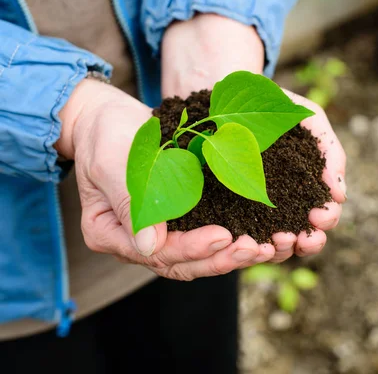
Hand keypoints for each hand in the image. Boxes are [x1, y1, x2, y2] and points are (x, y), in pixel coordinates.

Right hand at [55, 79, 271, 280]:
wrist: (111, 119)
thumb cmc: (107, 135)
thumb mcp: (112, 162)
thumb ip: (129, 202)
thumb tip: (150, 246)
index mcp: (109, 234)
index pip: (155, 253)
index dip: (191, 248)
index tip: (223, 236)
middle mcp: (135, 242)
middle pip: (180, 264)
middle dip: (220, 259)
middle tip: (255, 248)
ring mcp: (158, 235)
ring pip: (197, 258)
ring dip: (232, 256)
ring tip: (265, 249)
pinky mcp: (179, 222)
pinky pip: (206, 239)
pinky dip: (233, 241)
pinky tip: (260, 237)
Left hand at [161, 14, 346, 264]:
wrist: (222, 92)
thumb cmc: (273, 105)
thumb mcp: (308, 119)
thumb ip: (330, 151)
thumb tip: (340, 194)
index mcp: (308, 188)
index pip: (324, 216)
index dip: (326, 220)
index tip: (319, 215)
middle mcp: (286, 206)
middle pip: (304, 239)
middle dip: (308, 242)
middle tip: (301, 236)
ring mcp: (257, 213)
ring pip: (276, 246)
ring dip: (282, 248)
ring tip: (276, 239)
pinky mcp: (227, 213)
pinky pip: (241, 237)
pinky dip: (249, 243)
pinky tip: (249, 239)